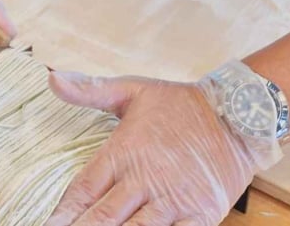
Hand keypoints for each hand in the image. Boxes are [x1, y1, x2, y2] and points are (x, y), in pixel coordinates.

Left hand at [42, 71, 278, 225]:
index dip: (65, 212)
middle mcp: (145, 180)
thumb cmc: (181, 105)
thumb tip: (52, 78)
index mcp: (124, 152)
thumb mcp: (133, 90)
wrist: (239, 115)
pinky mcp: (200, 215)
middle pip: (104, 218)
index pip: (84, 189)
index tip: (50, 223)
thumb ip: (91, 89)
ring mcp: (172, 201)